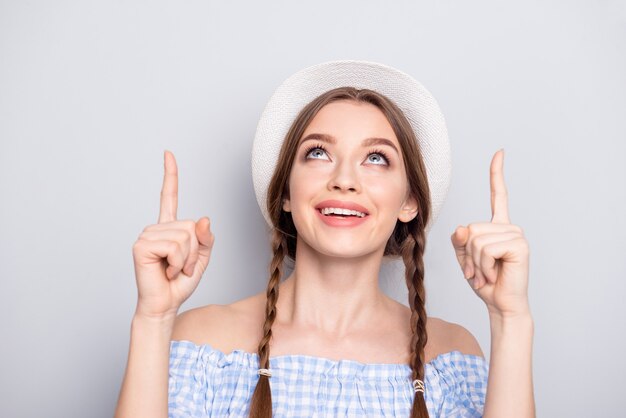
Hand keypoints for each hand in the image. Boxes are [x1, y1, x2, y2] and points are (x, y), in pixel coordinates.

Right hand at [131, 151, 214, 318]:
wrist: (165, 304)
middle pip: (192, 226)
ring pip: (185, 237)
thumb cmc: (180, 283)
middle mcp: (157, 228)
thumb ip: (206, 238)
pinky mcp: (141, 245)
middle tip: (180, 266)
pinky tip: (166, 270)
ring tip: (173, 269)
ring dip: (186, 259)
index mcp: (170, 228)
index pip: (169, 196)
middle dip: (194, 251)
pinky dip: (177, 262)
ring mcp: (147, 235)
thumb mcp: (202, 259)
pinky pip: (175, 246)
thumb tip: (204, 218)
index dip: (170, 175)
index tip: (168, 153)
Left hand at [450, 150, 529, 316]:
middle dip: (467, 253)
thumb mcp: (465, 257)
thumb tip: (463, 227)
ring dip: (475, 262)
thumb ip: (460, 240)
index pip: (499, 195)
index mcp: (497, 226)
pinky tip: (493, 275)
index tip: (499, 153)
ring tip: (486, 274)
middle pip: (471, 228)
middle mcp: (509, 227)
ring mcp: (516, 235)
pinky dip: (482, 265)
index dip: (497, 174)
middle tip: (477, 271)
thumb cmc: (484, 281)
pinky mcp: (519, 245)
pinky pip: (485, 248)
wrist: (500, 304)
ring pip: (476, 239)